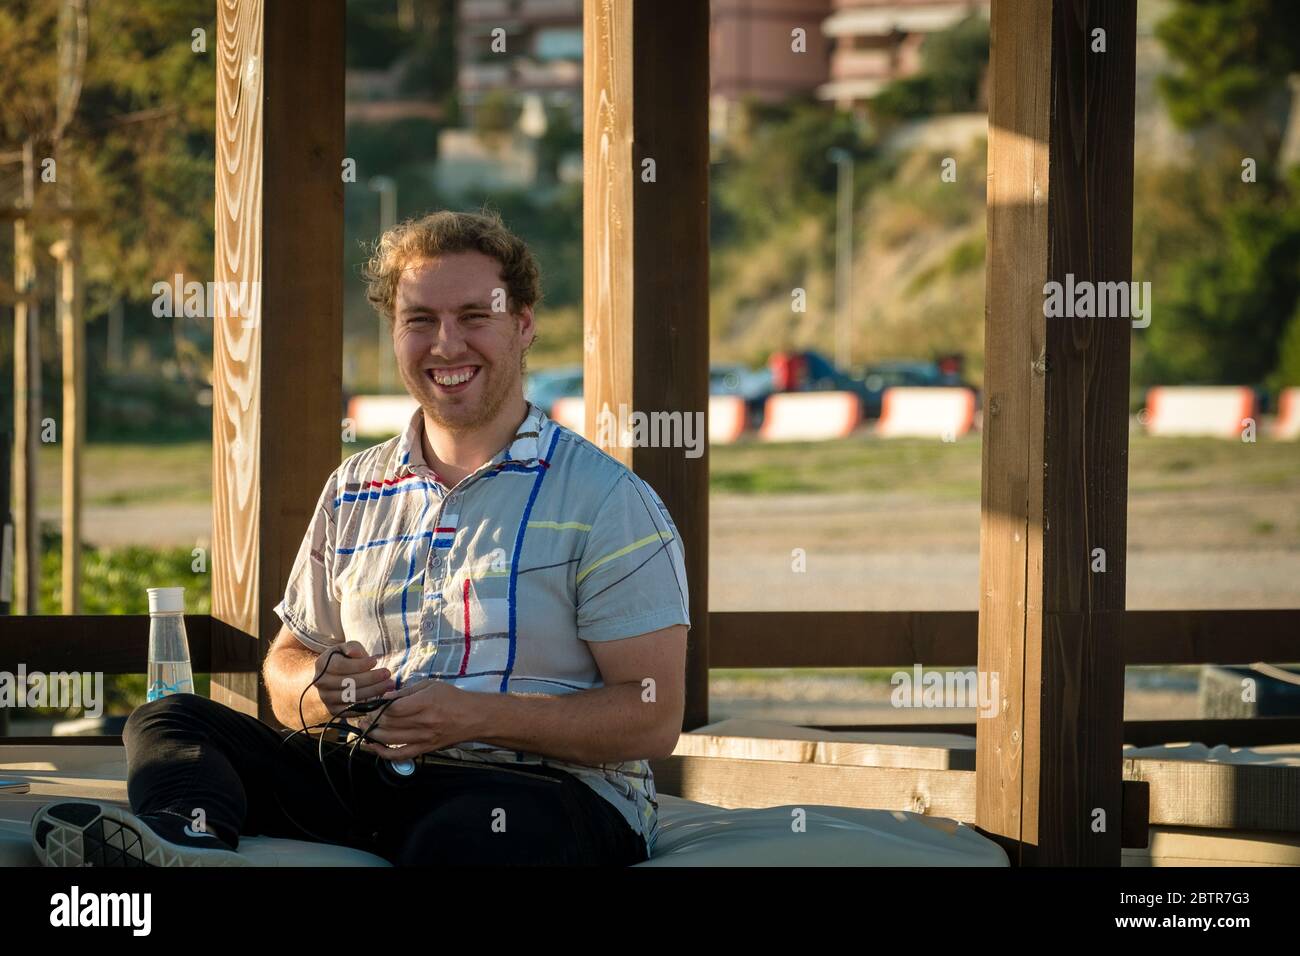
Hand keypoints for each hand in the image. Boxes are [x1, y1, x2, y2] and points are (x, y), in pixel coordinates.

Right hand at [309, 641, 393, 718]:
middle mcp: (320, 682)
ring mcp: (325, 698)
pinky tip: (380, 698)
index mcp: (322, 664)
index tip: (375, 661)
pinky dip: (366, 705)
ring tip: (388, 685)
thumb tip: (354, 653)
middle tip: (387, 674)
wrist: (338, 675)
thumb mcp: (349, 647)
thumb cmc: (346, 658)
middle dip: (370, 678)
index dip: (359, 665)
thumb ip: (353, 648)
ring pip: (350, 697)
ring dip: (372, 692)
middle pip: (346, 683)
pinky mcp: (333, 710)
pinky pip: (351, 710)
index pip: (340, 666)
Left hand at [354, 679, 473, 759]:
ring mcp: (423, 738)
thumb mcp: (431, 686)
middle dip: (370, 721)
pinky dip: (383, 754)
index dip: (377, 708)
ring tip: (364, 729)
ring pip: (390, 740)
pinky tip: (374, 747)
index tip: (371, 706)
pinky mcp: (424, 749)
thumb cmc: (453, 698)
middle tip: (363, 717)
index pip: (393, 709)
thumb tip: (386, 698)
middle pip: (388, 724)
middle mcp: (423, 723)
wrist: (473, 718)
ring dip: (372, 735)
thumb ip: (407, 692)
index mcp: (425, 703)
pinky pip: (399, 755)